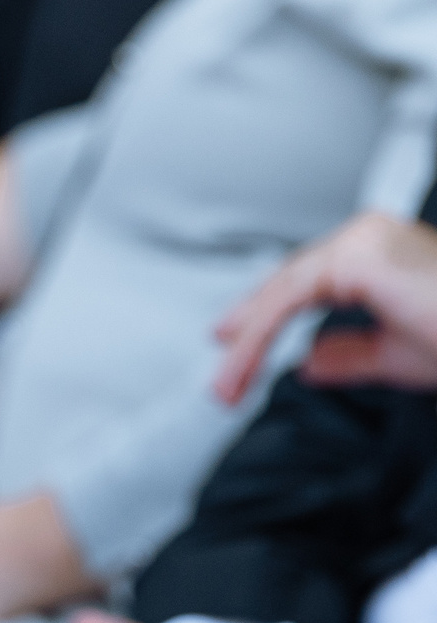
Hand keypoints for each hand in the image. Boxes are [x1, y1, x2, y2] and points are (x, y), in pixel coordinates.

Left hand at [214, 211, 436, 402]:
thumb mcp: (398, 353)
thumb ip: (350, 355)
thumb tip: (307, 362)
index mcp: (381, 249)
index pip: (307, 279)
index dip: (265, 313)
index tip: (232, 341)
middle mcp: (370, 235)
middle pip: (288, 282)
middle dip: (249, 331)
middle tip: (223, 378)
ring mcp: (363, 240)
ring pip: (283, 292)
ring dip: (249, 344)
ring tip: (227, 388)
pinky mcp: (357, 257)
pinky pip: (289, 299)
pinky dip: (261, 336)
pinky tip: (243, 364)